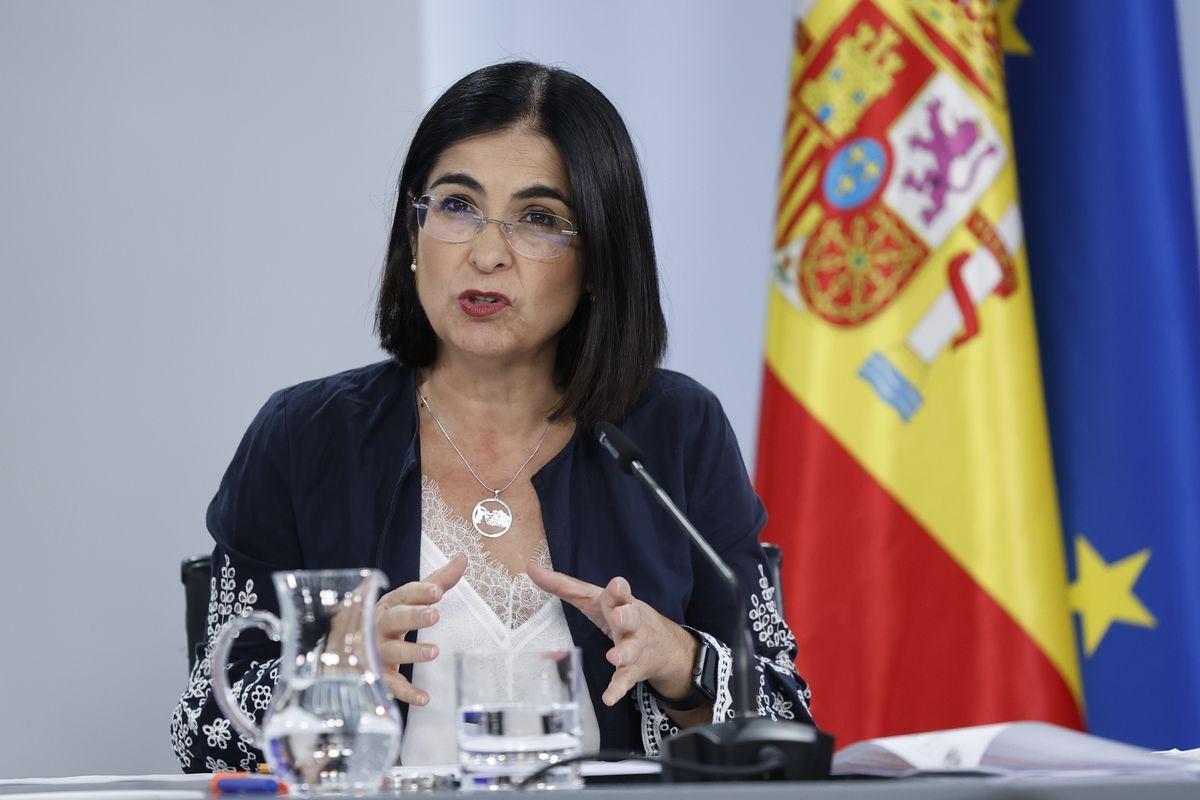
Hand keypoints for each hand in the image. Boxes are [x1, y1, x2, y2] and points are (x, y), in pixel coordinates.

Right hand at [374, 553, 466, 706]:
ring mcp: (376, 652)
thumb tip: (463, 557)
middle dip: (413, 616)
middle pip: (395, 619)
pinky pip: (391, 686)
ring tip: (434, 652)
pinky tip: (424, 697)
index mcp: (389, 605)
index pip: (403, 595)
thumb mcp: (408, 599)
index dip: (419, 592)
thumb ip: (437, 581)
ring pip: (392, 651)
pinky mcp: (377, 676)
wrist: (344, 649)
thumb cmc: (388, 619)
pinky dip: (406, 693)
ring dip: (411, 652)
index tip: (437, 591)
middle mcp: (379, 626)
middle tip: (435, 614)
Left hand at [526, 561, 696, 706]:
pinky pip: (625, 680)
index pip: (620, 593)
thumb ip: (564, 586)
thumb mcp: (596, 599)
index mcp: (621, 602)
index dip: (619, 589)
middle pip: (631, 617)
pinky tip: (609, 698)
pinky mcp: (634, 670)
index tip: (616, 585)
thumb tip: (531, 568)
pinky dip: (617, 689)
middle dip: (625, 616)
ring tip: (613, 657)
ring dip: (623, 653)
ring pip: (631, 650)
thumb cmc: (621, 614)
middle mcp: (631, 623)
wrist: (664, 646)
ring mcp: (634, 647)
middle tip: (617, 616)